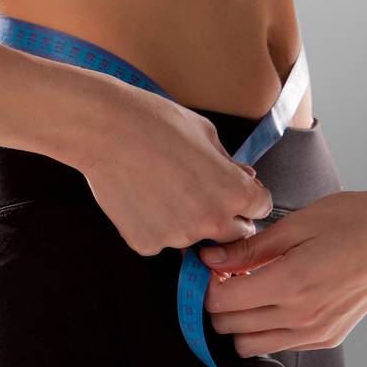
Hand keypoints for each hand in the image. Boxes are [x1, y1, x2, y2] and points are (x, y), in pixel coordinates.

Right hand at [76, 81, 273, 257]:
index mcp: (233, 192)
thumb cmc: (157, 122)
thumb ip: (229, 163)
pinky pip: (161, 239)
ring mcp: (178, 237)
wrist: (107, 129)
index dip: (250, 197)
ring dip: (187, 221)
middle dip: (226, 217)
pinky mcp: (147, 244)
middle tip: (199, 192)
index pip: (260, 208)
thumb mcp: (206, 133)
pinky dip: (156, 224)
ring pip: (193, 237)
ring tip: (162, 186)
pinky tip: (142, 196)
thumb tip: (244, 178)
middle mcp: (210, 221)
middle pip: (235, 234)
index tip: (237, 191)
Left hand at [198, 185, 366, 355]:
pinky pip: (279, 344)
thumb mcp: (297, 222)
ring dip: (240, 319)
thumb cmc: (350, 219)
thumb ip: (251, 247)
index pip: (223, 303)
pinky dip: (266, 327)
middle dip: (219, 302)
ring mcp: (317, 333)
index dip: (206, 285)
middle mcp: (303, 317)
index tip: (209, 266)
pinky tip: (275, 295)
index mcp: (292, 283)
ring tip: (250, 284)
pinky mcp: (328, 338)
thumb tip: (210, 258)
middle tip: (226, 273)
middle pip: (232, 327)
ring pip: (251, 345)